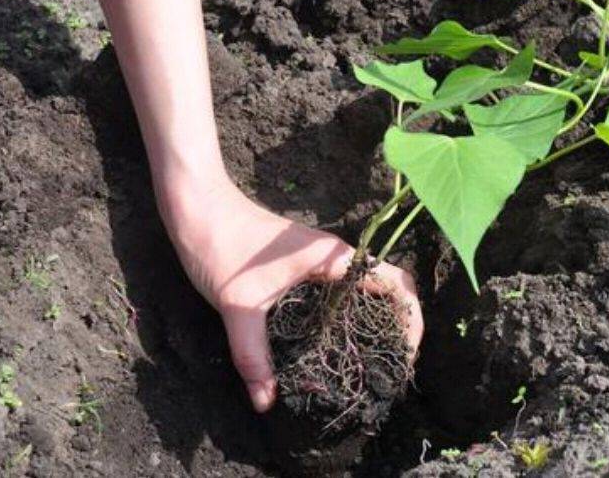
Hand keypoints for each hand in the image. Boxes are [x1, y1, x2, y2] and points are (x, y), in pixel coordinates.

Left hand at [158, 172, 423, 412]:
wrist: (197, 206)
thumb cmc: (221, 245)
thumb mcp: (237, 306)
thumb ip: (253, 355)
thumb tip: (265, 402)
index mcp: (334, 258)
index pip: (396, 283)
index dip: (411, 320)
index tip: (406, 356)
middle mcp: (335, 257)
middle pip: (388, 289)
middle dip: (398, 327)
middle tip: (389, 369)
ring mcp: (320, 260)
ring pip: (364, 290)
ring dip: (375, 321)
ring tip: (368, 363)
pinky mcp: (303, 266)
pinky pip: (341, 291)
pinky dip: (349, 315)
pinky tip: (331, 343)